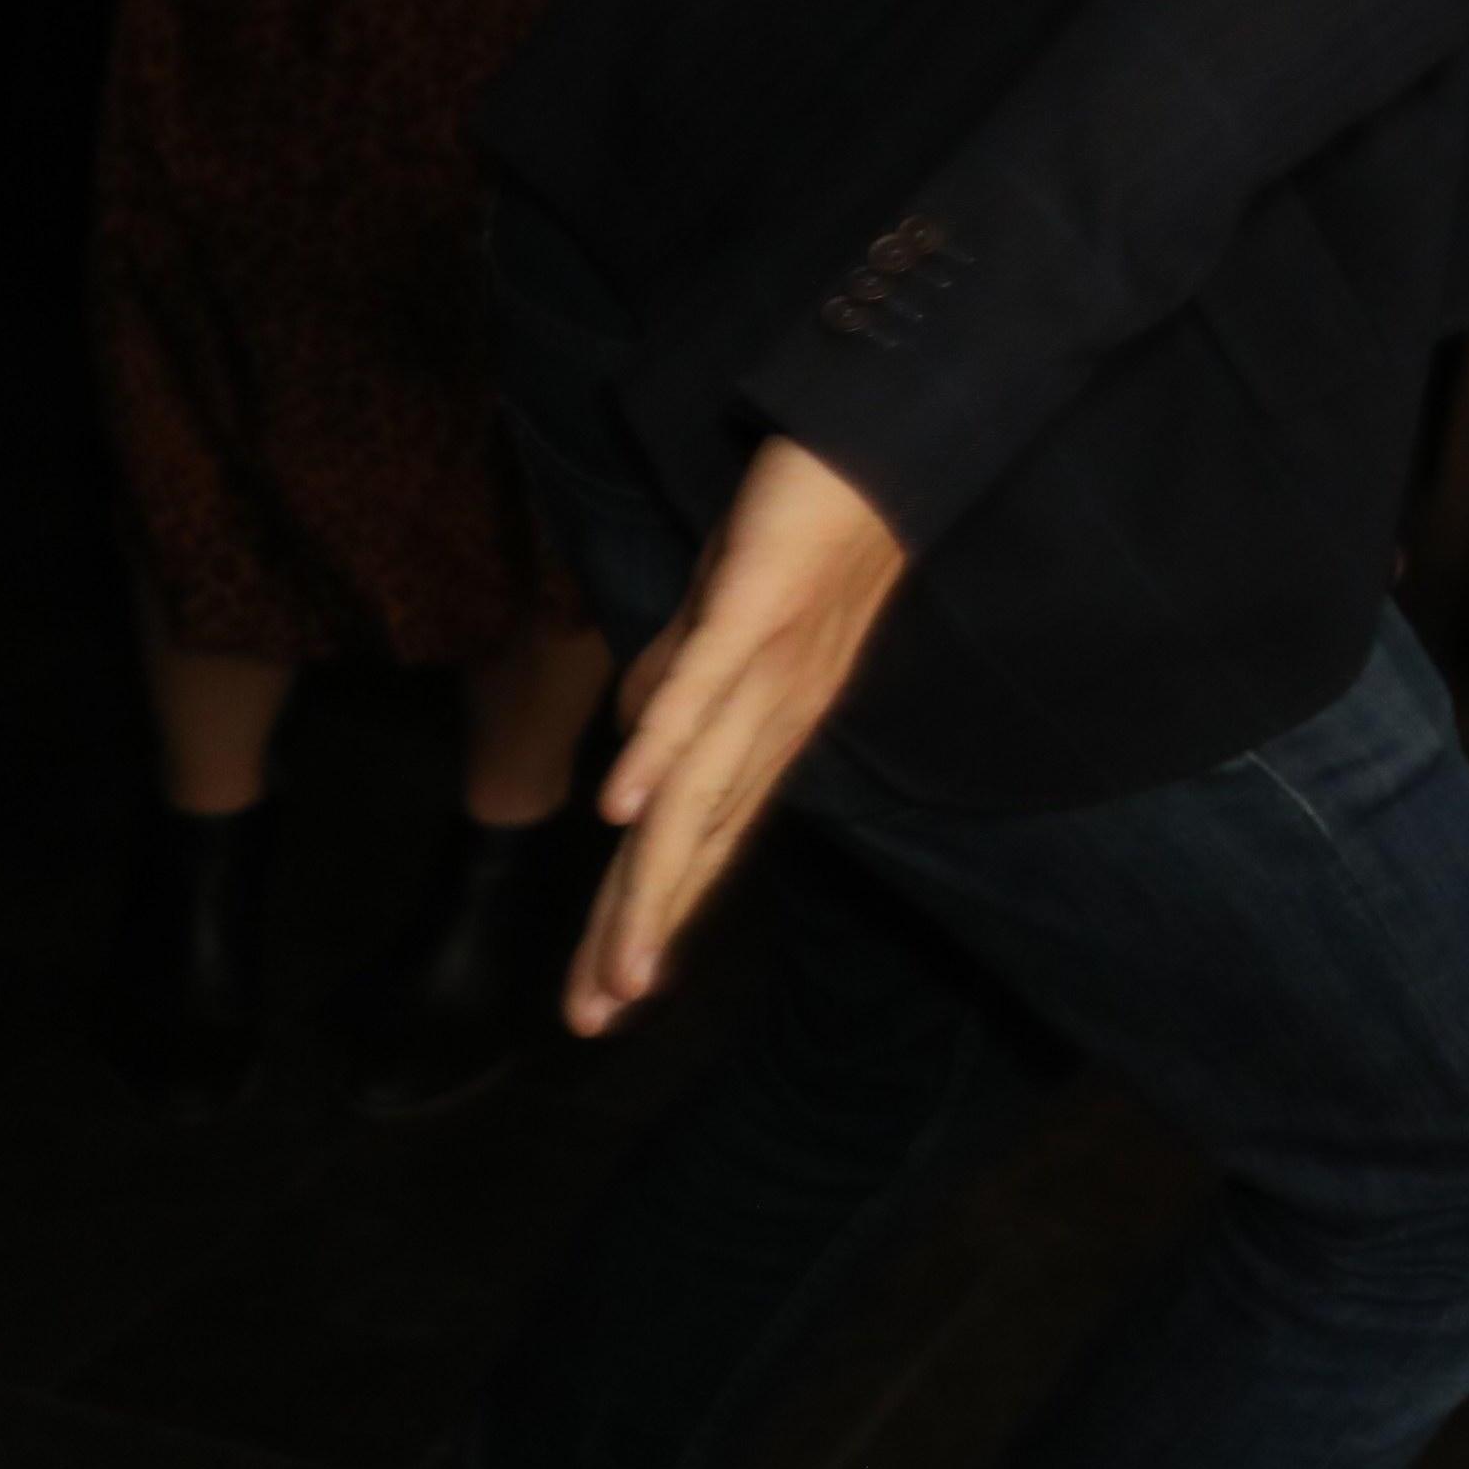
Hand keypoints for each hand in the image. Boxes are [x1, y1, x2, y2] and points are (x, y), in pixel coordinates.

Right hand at [571, 438, 908, 1032]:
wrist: (876, 449)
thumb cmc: (794, 536)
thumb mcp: (720, 625)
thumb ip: (678, 689)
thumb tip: (632, 751)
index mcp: (765, 728)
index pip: (699, 842)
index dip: (651, 918)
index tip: (606, 998)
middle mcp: (772, 720)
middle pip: (695, 846)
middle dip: (642, 935)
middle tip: (592, 1019)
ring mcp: (765, 672)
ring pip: (699, 796)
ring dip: (655, 884)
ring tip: (621, 968)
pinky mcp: (751, 613)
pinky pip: (701, 690)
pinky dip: (660, 750)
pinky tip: (618, 811)